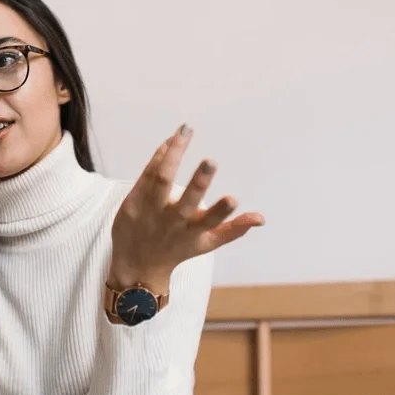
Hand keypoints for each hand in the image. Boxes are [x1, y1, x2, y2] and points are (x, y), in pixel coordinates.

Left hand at [109, 125, 263, 291]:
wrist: (137, 265)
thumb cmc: (177, 249)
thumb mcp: (207, 244)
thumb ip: (234, 230)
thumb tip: (261, 218)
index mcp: (193, 231)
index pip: (210, 221)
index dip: (222, 211)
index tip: (233, 199)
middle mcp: (172, 221)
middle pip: (185, 200)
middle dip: (199, 182)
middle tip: (211, 162)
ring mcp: (150, 211)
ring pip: (161, 179)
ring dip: (174, 153)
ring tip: (187, 130)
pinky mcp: (133, 202)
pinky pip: (147, 174)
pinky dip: (160, 155)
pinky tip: (172, 140)